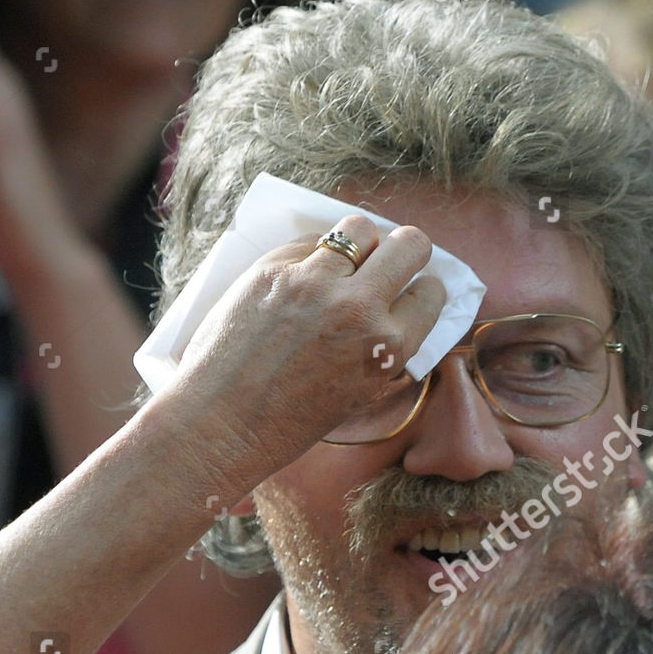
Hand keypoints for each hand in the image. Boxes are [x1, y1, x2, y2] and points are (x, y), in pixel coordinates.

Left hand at [165, 215, 445, 481]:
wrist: (221, 424)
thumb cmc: (288, 421)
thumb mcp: (359, 393)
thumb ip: (383, 349)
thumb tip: (395, 309)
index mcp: (388, 348)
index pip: (430, 292)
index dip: (419, 287)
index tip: (405, 289)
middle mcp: (359, 309)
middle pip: (410, 244)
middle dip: (403, 250)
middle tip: (383, 262)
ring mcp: (315, 284)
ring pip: (359, 228)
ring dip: (356, 242)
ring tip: (340, 261)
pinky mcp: (274, 270)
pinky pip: (308, 242)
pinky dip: (308, 255)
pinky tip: (296, 278)